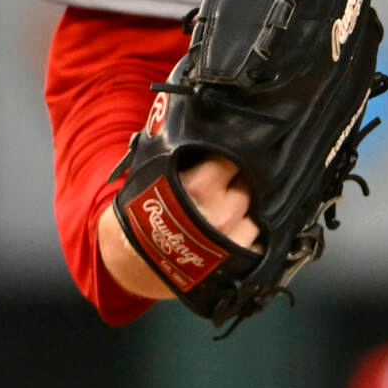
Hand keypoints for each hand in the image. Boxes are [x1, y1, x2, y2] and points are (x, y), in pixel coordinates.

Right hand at [97, 154, 261, 301]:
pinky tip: (238, 228)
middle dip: (241, 182)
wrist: (130, 260)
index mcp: (200, 187)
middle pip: (249, 186)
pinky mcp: (236, 264)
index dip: (232, 154)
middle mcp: (220, 215)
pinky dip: (249, 233)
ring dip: (248, 210)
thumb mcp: (154, 172)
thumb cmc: (141, 211)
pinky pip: (257, 242)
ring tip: (232, 207)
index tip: (231, 152)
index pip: (233, 158)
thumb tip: (201, 123)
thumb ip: (182, 151)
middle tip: (230, 181)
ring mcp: (230, 243)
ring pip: (257, 215)